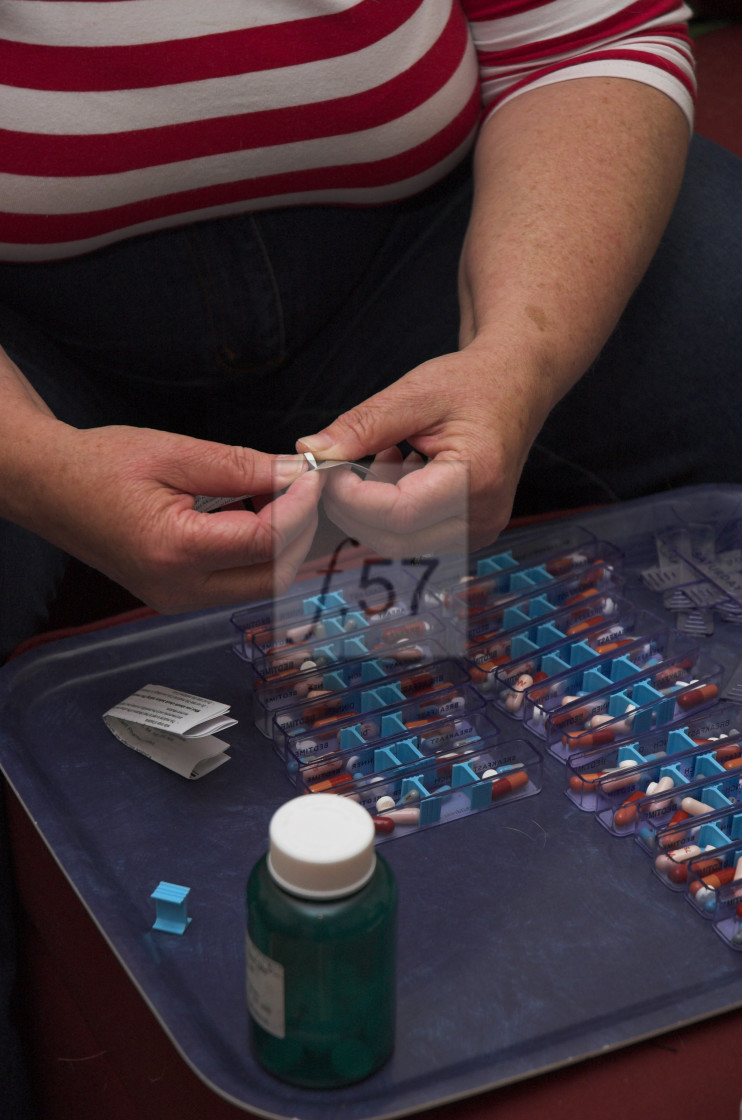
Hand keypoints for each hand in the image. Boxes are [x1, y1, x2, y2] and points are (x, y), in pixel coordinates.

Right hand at [12, 420, 322, 610]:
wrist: (49, 487)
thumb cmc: (100, 466)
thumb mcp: (175, 453)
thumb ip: (241, 467)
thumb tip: (294, 473)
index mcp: (175, 551)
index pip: (265, 541)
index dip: (299, 508)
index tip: (312, 476)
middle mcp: (178, 589)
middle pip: (271, 575)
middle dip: (297, 532)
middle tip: (301, 488)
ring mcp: (176, 599)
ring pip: (256, 583)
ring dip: (278, 543)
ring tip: (275, 495)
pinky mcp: (176, 596)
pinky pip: (234, 581)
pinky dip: (254, 551)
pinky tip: (250, 514)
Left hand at [297, 341, 547, 555]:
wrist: (517, 387)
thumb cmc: (473, 384)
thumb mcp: (414, 393)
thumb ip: (362, 426)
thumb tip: (312, 450)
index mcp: (477, 478)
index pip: (399, 513)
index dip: (352, 498)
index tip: (327, 469)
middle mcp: (483, 516)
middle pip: (394, 539)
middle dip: (353, 509)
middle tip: (335, 468)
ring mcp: (479, 530)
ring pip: (399, 542)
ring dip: (371, 508)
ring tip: (382, 456)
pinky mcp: (470, 532)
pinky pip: (414, 535)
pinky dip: (390, 510)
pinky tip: (400, 468)